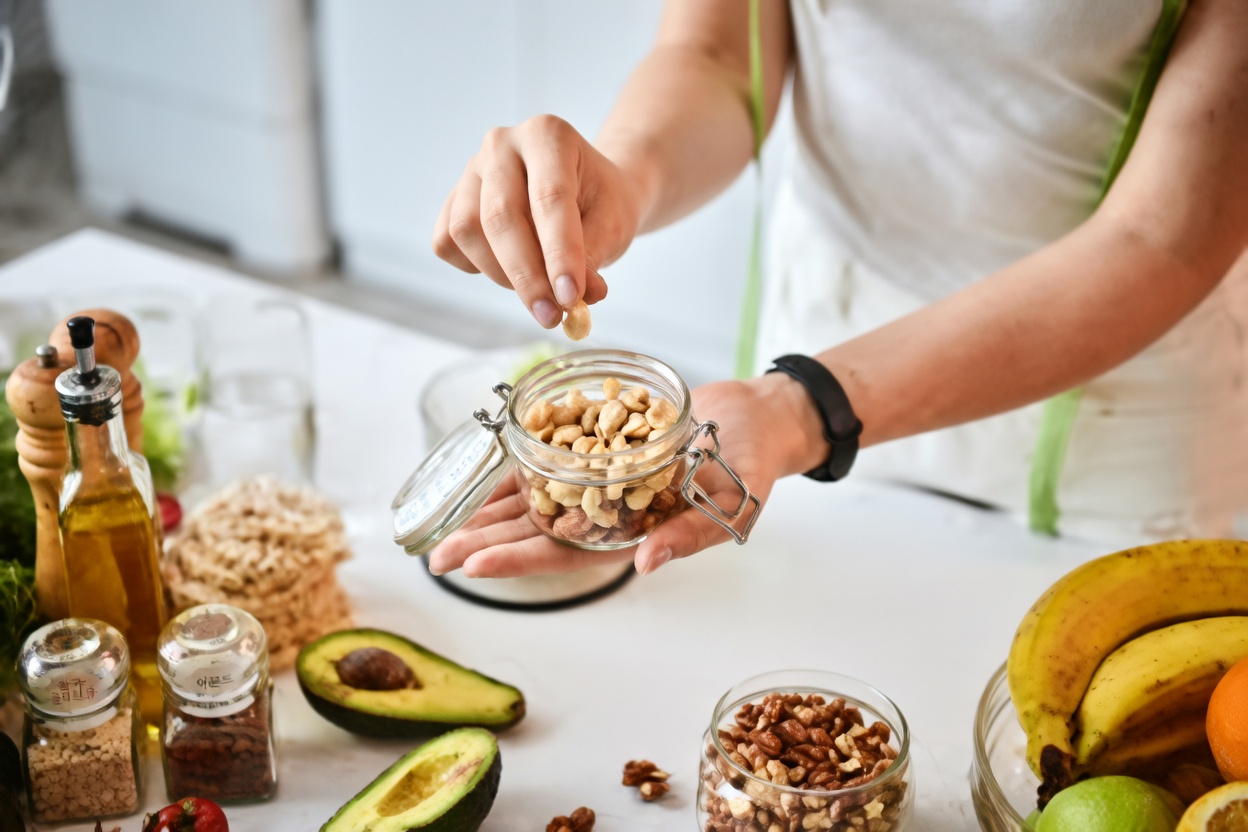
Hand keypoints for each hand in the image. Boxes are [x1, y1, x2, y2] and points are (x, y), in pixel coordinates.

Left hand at [429, 375, 815, 576]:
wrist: (757, 418)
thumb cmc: (753, 464)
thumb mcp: (734, 503)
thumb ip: (692, 534)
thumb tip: (648, 562)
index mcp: (634, 535)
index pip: (566, 556)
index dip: (518, 561)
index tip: (473, 565)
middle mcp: (608, 514)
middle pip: (536, 533)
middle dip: (486, 543)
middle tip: (435, 554)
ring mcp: (600, 482)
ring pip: (534, 500)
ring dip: (489, 511)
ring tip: (440, 521)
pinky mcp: (598, 447)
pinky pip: (549, 459)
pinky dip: (517, 464)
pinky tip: (481, 470)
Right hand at [432, 114, 648, 327]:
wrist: (588, 188)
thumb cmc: (602, 202)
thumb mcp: (613, 224)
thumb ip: (593, 258)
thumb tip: (576, 299)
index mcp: (547, 135)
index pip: (549, 198)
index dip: (559, 254)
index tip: (572, 299)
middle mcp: (502, 144)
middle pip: (500, 216)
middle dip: (527, 276)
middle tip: (552, 316)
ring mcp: (471, 170)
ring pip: (466, 231)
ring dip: (501, 274)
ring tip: (538, 289)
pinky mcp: (452, 199)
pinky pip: (447, 242)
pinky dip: (475, 267)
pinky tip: (507, 268)